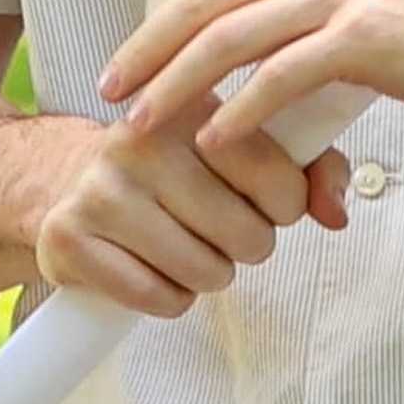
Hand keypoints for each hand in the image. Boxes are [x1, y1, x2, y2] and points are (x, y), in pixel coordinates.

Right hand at [33, 89, 349, 318]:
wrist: (67, 181)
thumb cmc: (176, 169)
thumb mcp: (246, 147)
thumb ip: (312, 167)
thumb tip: (336, 212)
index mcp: (191, 105)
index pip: (278, 178)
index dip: (285, 205)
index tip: (265, 200)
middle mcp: (140, 139)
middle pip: (246, 235)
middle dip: (246, 245)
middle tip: (218, 228)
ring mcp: (99, 188)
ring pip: (203, 272)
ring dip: (207, 274)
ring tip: (185, 245)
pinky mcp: (68, 237)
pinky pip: (157, 298)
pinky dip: (168, 298)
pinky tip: (152, 267)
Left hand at [100, 0, 403, 160]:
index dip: (156, 18)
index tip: (129, 60)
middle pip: (200, 1)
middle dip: (146, 51)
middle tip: (111, 91)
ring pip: (228, 39)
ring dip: (177, 86)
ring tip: (144, 125)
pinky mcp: (360, 35)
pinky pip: (279, 76)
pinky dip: (239, 111)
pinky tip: (213, 139)